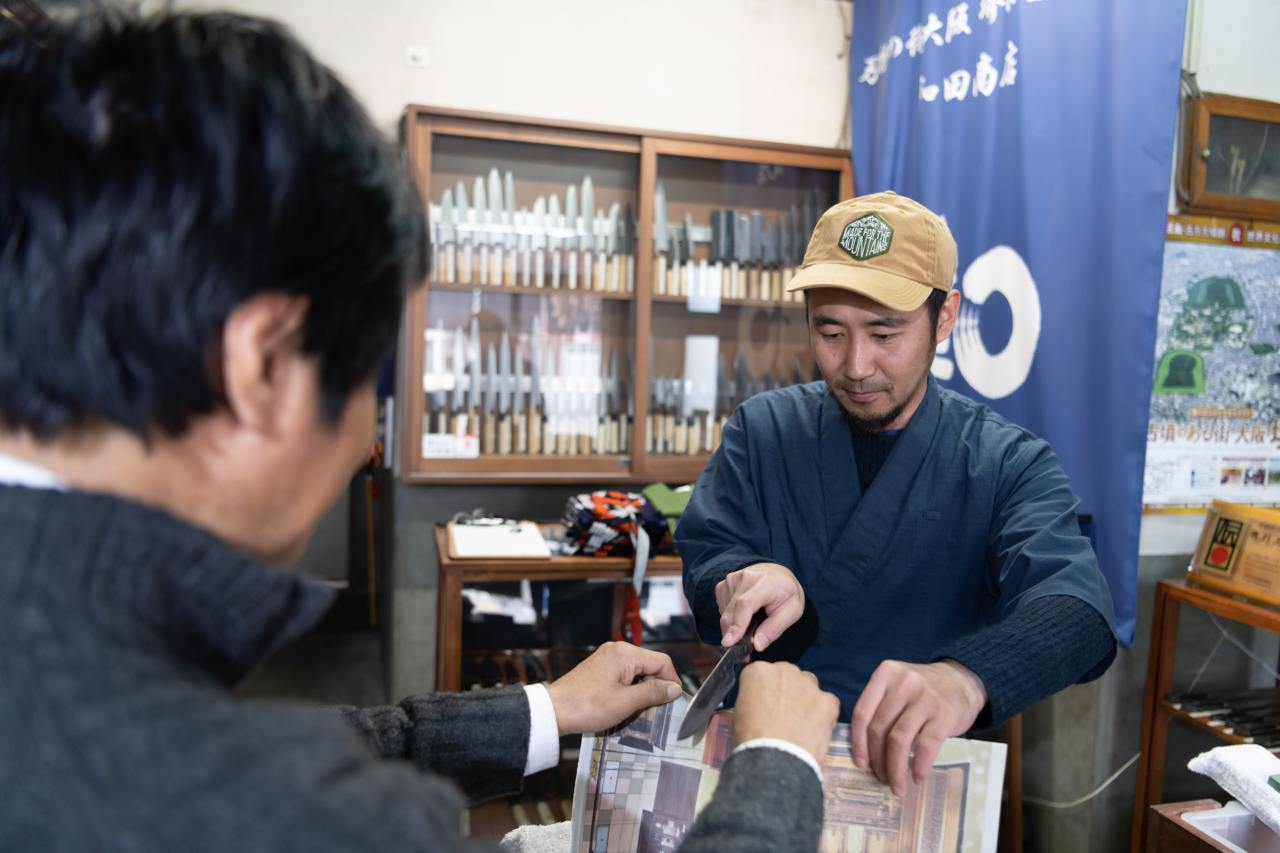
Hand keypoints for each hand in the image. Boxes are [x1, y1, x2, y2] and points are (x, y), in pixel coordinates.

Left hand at [545, 642, 681, 735]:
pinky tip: (626, 706)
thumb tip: (675, 688)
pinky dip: (629, 690)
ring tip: (639, 711)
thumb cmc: (587, 706)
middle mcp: (617, 650)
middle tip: (656, 710)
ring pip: (637, 672)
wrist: (554, 711)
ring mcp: (607, 659)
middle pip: (650, 665)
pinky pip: (624, 676)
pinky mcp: (600, 669)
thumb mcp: (626, 702)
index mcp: (625, 653)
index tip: (673, 702)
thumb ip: (653, 693)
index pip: (662, 661)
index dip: (671, 682)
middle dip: (656, 687)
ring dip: (642, 691)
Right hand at [715, 562, 804, 651]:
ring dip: (733, 628)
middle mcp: (745, 578)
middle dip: (734, 636)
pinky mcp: (723, 585)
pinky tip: (744, 615)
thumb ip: (774, 629)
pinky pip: (722, 611)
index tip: (729, 642)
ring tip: (751, 627)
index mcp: (766, 582)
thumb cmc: (786, 594)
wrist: (778, 575)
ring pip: (724, 615)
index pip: (745, 604)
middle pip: (731, 613)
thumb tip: (756, 645)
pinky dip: (730, 619)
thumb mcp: (793, 612)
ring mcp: (731, 580)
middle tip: (745, 651)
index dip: (737, 625)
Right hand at [732, 661, 839, 764]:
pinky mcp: (828, 701)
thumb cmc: (751, 740)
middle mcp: (784, 671)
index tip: (765, 705)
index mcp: (758, 672)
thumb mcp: (738, 717)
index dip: (764, 692)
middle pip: (788, 676)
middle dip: (787, 691)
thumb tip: (752, 710)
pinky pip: (828, 703)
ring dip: (806, 699)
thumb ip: (749, 703)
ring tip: (801, 724)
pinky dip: (823, 715)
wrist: (774, 759)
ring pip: (809, 686)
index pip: (762, 675)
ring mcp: (809, 685)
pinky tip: (814, 730)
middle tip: (784, 715)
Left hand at [850, 659, 986, 795]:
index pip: (862, 713)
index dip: (858, 742)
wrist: (962, 680)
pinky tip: (917, 778)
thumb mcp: (897, 686)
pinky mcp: (944, 714)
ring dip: (895, 769)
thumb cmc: (923, 691)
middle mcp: (903, 683)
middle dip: (877, 760)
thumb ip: (880, 707)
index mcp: (885, 675)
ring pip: (899, 740)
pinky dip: (919, 766)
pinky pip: (926, 746)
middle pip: (879, 729)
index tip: (861, 764)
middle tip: (881, 778)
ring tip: (897, 785)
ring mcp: (924, 697)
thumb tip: (865, 751)